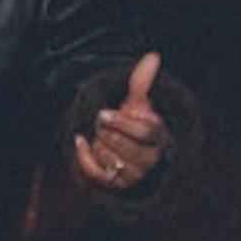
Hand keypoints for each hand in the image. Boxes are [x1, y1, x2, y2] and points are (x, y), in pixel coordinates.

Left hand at [72, 52, 167, 192]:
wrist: (128, 148)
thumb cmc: (135, 122)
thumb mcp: (139, 102)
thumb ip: (142, 81)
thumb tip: (152, 56)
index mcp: (159, 137)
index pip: (144, 134)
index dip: (122, 124)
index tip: (102, 113)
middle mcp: (151, 158)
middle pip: (124, 147)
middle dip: (106, 132)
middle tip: (100, 121)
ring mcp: (135, 174)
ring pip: (109, 159)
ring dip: (98, 143)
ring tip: (99, 134)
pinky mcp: (117, 184)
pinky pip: (96, 172)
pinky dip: (84, 156)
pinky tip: (80, 141)